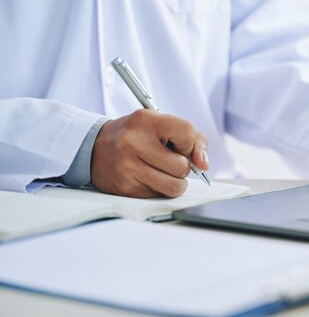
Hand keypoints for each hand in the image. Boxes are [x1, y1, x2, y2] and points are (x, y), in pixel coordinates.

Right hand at [91, 109, 208, 197]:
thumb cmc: (136, 135)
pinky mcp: (125, 187)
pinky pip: (159, 195)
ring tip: (162, 171)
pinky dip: (159, 189)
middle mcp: (134, 142)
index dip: (190, 144)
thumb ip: (192, 138)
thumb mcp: (161, 124)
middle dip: (182, 166)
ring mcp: (128, 166)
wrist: (94, 147)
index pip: (187, 133)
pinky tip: (147, 177)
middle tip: (167, 159)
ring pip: (174, 186)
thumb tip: (204, 164)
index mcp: (146, 121)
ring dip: (175, 182)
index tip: (182, 145)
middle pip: (182, 166)